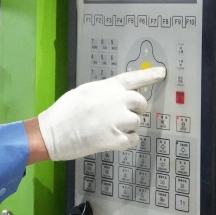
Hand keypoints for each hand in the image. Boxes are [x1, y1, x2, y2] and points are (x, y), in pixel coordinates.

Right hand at [36, 67, 165, 160]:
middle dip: (136, 110)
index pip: (133, 78)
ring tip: (110, 129)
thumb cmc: (64, 112)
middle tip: (122, 117)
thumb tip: (118, 98)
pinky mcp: (117, 139)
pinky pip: (134, 139)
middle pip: (141, 103)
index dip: (149, 75)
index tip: (162, 73)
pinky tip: (112, 140)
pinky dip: (127, 141)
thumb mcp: (85, 92)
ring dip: (128, 127)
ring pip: (137, 122)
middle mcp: (117, 100)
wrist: (53, 132)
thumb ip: (104, 93)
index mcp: (107, 87)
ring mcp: (118, 120)